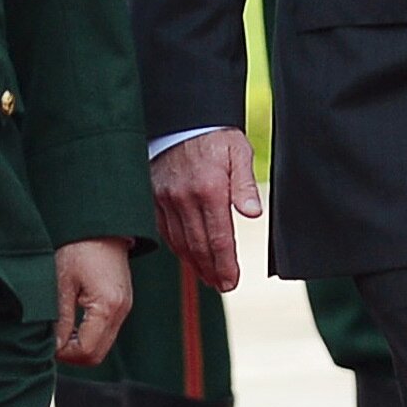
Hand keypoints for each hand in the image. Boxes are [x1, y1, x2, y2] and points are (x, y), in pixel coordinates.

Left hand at [53, 239, 133, 365]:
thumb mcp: (62, 284)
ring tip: (62, 331)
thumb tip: (54, 347)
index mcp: (107, 307)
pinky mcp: (122, 304)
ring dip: (81, 345)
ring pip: (103, 346)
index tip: (48, 344)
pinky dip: (89, 335)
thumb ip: (60, 319)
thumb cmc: (79, 248)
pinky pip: (106, 332)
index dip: (64, 354)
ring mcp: (124, 309)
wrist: (101, 227)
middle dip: (73, 354)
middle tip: (53, 342)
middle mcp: (121, 311)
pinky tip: (74, 323)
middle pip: (98, 355)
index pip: (87, 351)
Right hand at [148, 128, 260, 294]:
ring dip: (194, 265)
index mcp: (210, 190)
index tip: (232, 282)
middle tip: (223, 286)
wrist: (182, 119)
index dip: (225, 265)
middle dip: (212, 271)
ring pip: (180, 242)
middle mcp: (184, 199)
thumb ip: (245, 184)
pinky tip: (187, 257)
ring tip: (208, 278)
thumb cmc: (216, 136)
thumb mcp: (239, 152)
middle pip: (198, 247)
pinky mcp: (154, 198)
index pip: (218, 239)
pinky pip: (164, 231)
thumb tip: (252, 213)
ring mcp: (165, 200)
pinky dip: (177, 248)